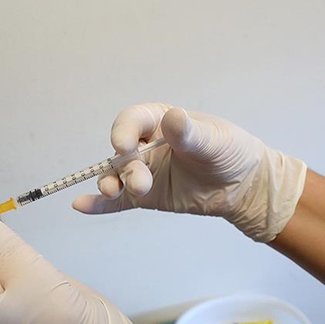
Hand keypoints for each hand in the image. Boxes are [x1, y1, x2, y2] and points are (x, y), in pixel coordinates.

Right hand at [72, 103, 306, 241]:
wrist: (244, 185)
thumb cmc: (231, 152)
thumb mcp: (214, 140)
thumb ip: (190, 133)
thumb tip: (173, 118)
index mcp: (159, 121)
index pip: (132, 121)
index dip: (123, 131)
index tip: (123, 144)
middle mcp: (145, 145)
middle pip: (122, 153)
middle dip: (126, 167)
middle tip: (141, 184)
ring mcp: (143, 171)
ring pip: (117, 176)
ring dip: (110, 183)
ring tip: (111, 192)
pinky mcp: (146, 197)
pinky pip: (118, 201)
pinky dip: (99, 204)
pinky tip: (80, 206)